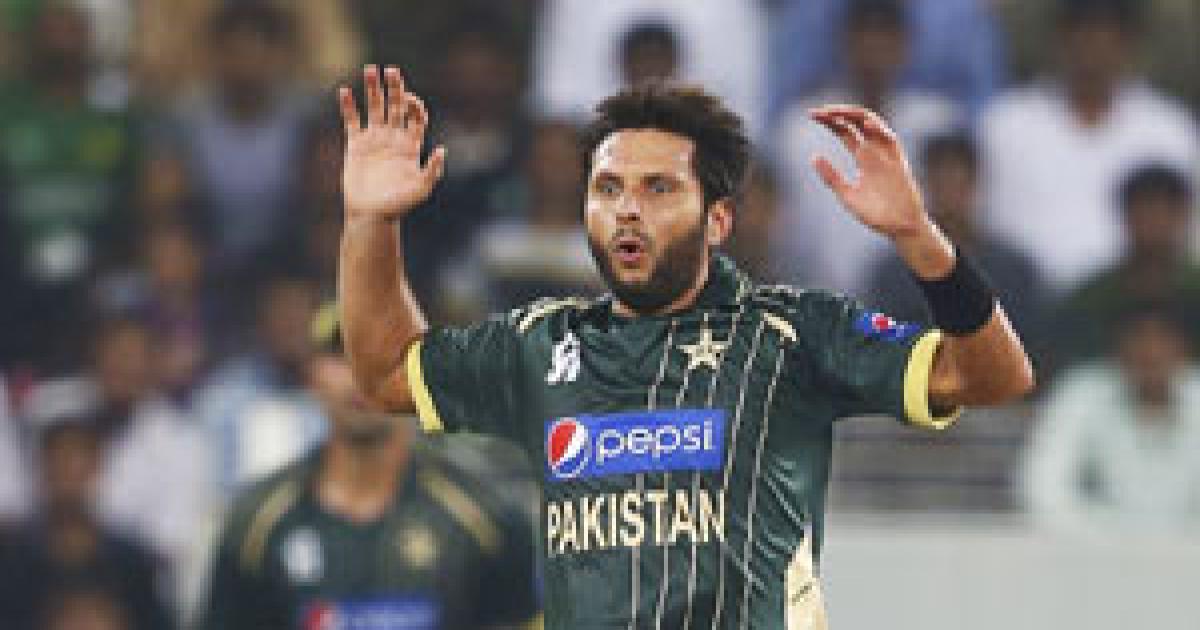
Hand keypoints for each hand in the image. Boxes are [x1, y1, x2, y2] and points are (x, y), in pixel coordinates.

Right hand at [339, 65, 445, 221]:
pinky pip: (351, 121)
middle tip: (392, 70)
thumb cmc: (398, 205)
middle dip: (395, 88)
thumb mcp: (420, 190)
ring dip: (373, 89)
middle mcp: (394, 138)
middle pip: (396, 106)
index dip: (415, 105)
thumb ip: (432, 171)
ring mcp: (374, 140)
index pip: (416, 117)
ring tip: (369, 69)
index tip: (409, 100)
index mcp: (411, 145)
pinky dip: (348, 106)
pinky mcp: (355, 145)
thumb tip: (442, 150)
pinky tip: (345, 91)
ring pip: (374, 108)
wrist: (370, 215)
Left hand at [809, 105, 928, 238]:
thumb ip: (831, 177)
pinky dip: (879, 130)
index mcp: (862, 158)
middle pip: (855, 123)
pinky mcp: (898, 162)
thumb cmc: (876, 214)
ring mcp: (887, 155)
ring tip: (834, 112)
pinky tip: (865, 123)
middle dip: (836, 114)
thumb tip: (813, 156)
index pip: (845, 131)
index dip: (830, 121)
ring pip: (872, 124)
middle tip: (816, 112)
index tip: (811, 115)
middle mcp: (875, 151)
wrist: (900, 228)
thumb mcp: (847, 194)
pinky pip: (891, 140)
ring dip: (854, 115)